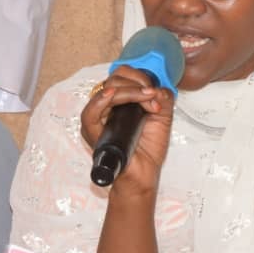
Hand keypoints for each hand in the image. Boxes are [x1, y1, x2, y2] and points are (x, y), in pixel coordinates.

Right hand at [81, 66, 174, 193]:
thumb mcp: (162, 118)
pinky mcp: (92, 134)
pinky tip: (112, 95)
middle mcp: (105, 108)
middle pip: (114, 79)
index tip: (154, 90)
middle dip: (137, 83)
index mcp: (118, 102)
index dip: (138, 77)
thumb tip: (158, 89)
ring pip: (106, 91)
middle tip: (153, 97)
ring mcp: (96, 120)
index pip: (120, 76)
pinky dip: (100, 101)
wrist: (143, 176)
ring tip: (148, 100)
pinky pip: (90, 114)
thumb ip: (163, 99)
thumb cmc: (148, 150)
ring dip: (130, 91)